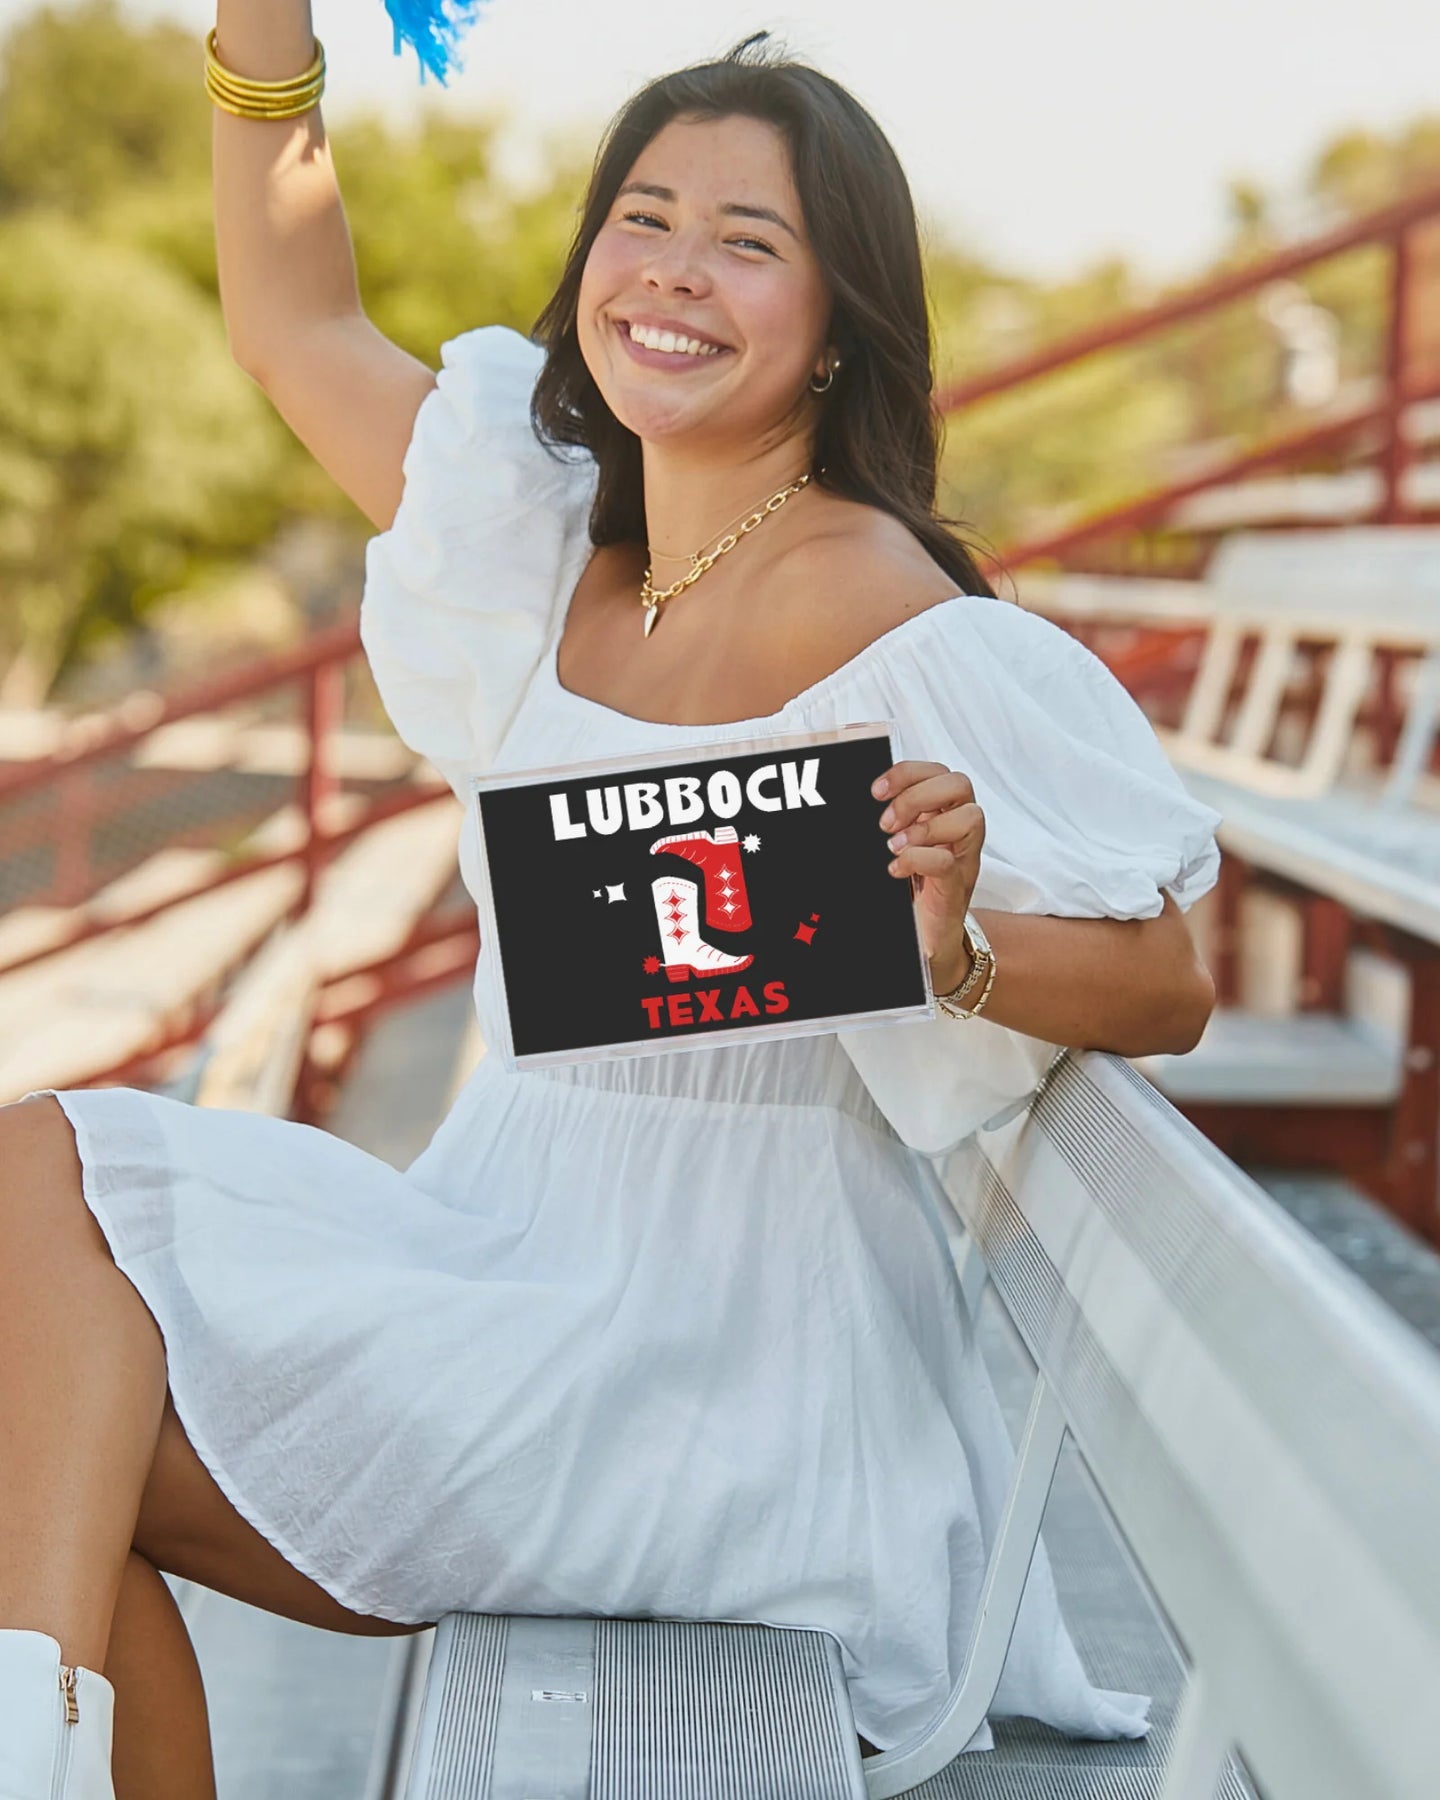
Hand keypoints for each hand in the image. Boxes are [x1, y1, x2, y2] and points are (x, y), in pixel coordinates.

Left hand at [872, 760, 983, 992]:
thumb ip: (888, 820)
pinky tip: (896, 869)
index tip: (876, 791)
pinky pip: (947, 861)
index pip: (937, 771)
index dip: (908, 772)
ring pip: (970, 816)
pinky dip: (918, 860)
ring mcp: (963, 856)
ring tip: (893, 846)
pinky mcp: (957, 884)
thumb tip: (862, 795)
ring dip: (924, 826)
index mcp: (942, 812)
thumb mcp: (897, 845)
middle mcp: (959, 829)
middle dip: (916, 796)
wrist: (927, 937)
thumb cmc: (911, 888)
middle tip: (886, 823)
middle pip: (959, 784)